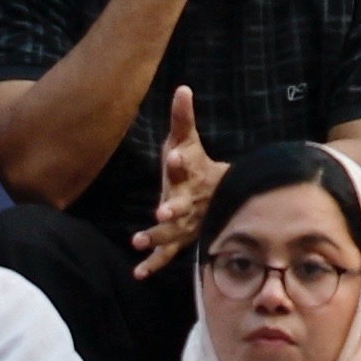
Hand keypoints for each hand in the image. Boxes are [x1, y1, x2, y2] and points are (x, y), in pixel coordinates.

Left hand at [128, 89, 225, 276]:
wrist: (221, 197)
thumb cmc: (198, 166)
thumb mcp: (188, 141)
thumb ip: (183, 118)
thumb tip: (181, 88)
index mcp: (191, 174)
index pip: (185, 165)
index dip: (180, 161)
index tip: (173, 156)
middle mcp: (190, 200)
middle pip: (182, 204)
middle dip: (173, 208)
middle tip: (162, 212)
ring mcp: (186, 223)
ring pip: (173, 232)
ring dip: (158, 237)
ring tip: (140, 240)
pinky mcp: (179, 240)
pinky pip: (167, 254)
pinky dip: (153, 264)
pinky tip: (138, 272)